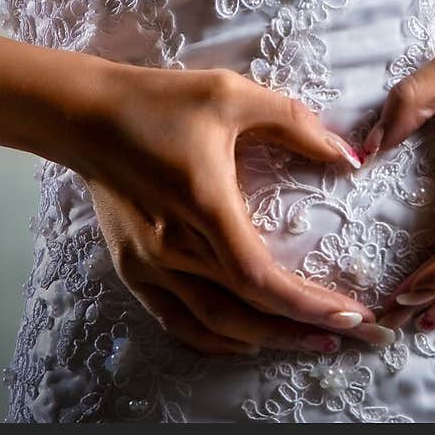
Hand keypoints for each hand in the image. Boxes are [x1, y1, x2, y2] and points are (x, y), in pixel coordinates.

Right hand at [73, 63, 380, 355]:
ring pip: (213, 324)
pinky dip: (215, 338)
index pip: (260, 278)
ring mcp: (149, 264)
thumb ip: (293, 123)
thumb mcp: (231, 95)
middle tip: (350, 332)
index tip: (350, 312)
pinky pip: (177, 321)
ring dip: (264, 340)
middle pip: (244, 312)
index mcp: (203, 205)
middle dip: (300, 329)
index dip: (306, 303)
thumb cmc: (158, 100)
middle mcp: (174, 246)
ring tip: (308, 340)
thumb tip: (348, 155)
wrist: (84, 112)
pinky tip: (245, 340)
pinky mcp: (132, 267)